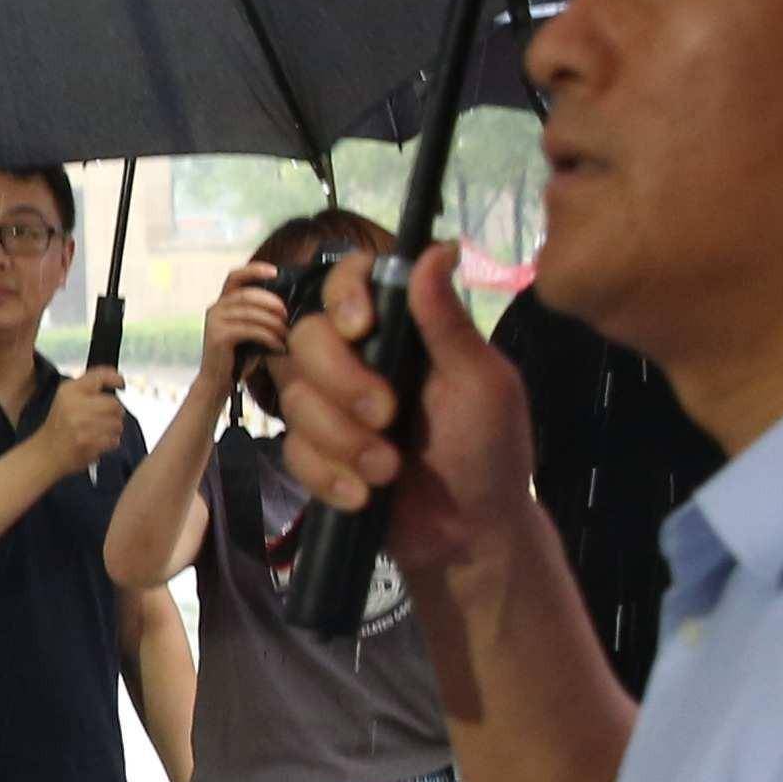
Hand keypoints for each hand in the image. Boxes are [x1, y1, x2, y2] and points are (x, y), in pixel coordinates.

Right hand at [34, 364, 135, 482]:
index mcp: (69, 391)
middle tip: (105, 417)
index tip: (121, 384)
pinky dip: (109, 442)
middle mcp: (75, 405)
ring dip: (113, 429)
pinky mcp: (88, 442)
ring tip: (99, 431)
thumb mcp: (66, 398)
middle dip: (115, 412)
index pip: (100, 376)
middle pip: (114, 403)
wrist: (46, 453)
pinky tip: (97, 442)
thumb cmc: (59, 426)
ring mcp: (82, 424)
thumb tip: (115, 379)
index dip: (116, 378)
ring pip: (117, 423)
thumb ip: (88, 386)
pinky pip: (114, 440)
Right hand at [200, 266, 299, 396]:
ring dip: (273, 322)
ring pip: (250, 312)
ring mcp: (214, 321)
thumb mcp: (250, 329)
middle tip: (287, 314)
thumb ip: (260, 314)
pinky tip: (278, 345)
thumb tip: (287, 304)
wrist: (218, 381)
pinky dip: (268, 336)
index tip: (275, 272)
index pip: (235, 276)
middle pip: (247, 294)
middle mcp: (215, 308)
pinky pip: (248, 329)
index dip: (254, 270)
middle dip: (271, 302)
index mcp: (223, 302)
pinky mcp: (218, 336)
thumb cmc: (239, 356)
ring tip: (285, 333)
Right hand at [271, 238, 532, 586]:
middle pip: (307, 337)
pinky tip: (363, 497)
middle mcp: (360, 359)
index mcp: (402, 331)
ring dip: (342, 440)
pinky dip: (328, 475)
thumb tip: (440, 244)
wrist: (469, 536)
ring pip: (296, 398)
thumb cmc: (490, 452)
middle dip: (341, 382)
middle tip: (387, 417)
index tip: (361, 329)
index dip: (342, 295)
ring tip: (388, 471)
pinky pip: (293, 450)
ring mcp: (332, 407)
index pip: (349, 282)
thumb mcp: (482, 383)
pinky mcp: (316, 453)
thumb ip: (449, 321)